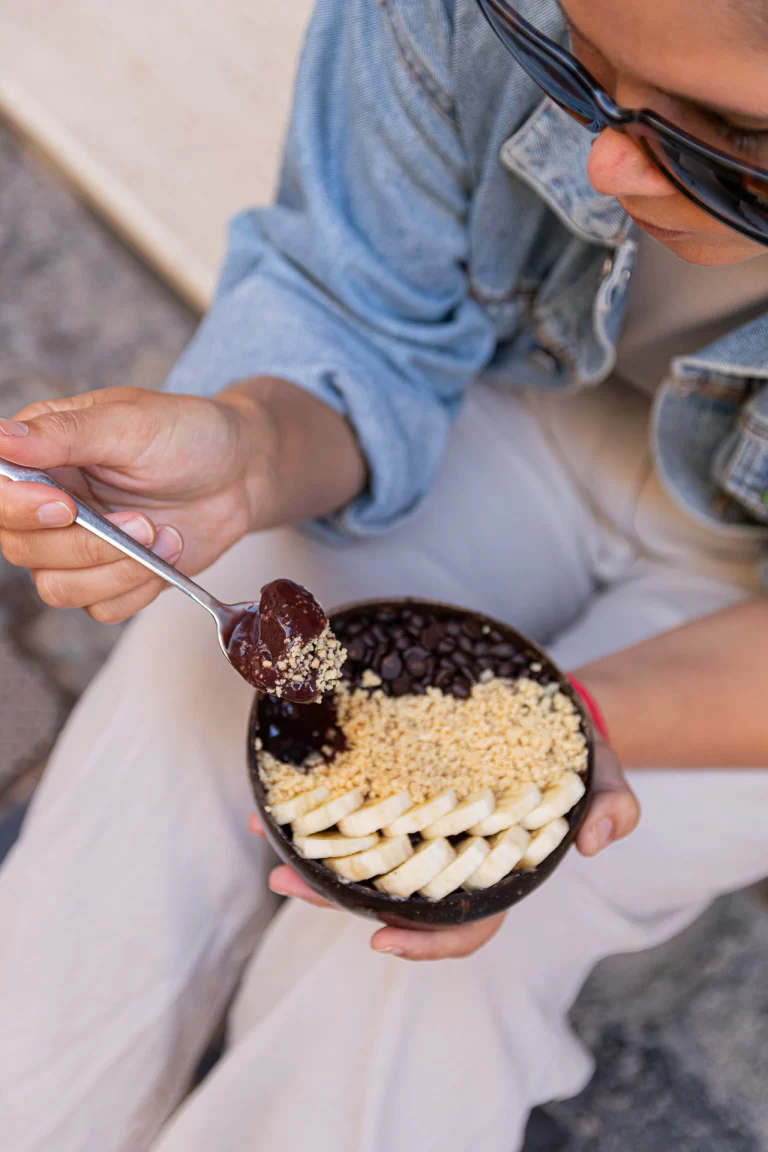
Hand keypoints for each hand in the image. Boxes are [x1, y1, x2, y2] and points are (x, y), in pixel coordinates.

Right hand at [0, 386, 267, 621]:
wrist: (242, 472)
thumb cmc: (189, 434)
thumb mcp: (131, 422)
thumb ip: (65, 434)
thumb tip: (0, 439)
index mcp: (41, 454)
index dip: (18, 509)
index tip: (65, 507)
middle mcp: (48, 502)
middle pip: (22, 548)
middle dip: (86, 545)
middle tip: (142, 520)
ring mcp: (78, 544)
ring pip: (58, 588)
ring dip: (117, 570)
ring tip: (164, 534)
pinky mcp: (112, 577)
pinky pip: (102, 608)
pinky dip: (138, 588)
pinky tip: (169, 552)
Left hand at [247, 747, 638, 961]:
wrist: (556, 713)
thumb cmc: (580, 761)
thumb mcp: (605, 781)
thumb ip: (612, 809)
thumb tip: (594, 843)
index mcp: (496, 871)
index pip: (463, 925)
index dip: (425, 942)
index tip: (380, 940)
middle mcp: (449, 857)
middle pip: (390, 893)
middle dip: (333, 894)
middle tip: (284, 879)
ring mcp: (422, 825)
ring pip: (362, 852)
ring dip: (311, 848)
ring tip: (261, 830)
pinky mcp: (404, 789)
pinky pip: (360, 803)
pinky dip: (321, 799)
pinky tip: (284, 786)